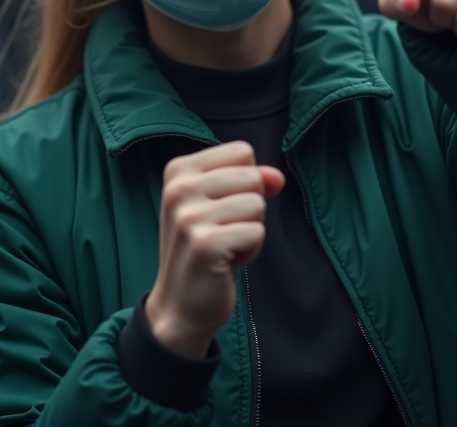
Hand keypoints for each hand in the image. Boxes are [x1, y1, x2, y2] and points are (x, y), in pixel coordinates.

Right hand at [145, 141, 284, 358]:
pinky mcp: (205, 244)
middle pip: (252, 176)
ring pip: (257, 204)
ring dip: (251, 230)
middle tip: (224, 231)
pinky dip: (251, 250)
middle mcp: (179, 188)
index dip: (246, 181)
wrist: (181, 305)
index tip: (222, 207)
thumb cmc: (206, 246)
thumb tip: (278, 177)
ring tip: (225, 246)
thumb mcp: (224, 204)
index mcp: (179, 169)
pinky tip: (227, 262)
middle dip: (251, 207)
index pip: (242, 152)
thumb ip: (252, 181)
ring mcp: (188, 216)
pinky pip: (257, 232)